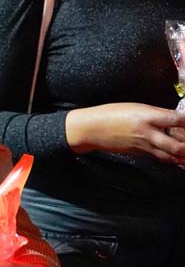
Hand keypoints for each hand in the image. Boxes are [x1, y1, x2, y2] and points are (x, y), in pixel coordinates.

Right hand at [66, 102, 184, 161]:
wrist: (91, 129)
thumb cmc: (110, 114)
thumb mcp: (135, 107)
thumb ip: (156, 113)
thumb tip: (174, 119)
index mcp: (147, 116)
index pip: (177, 120)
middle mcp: (148, 133)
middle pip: (177, 145)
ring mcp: (144, 145)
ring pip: (170, 156)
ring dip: (182, 156)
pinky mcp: (140, 153)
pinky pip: (160, 157)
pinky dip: (172, 158)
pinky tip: (178, 158)